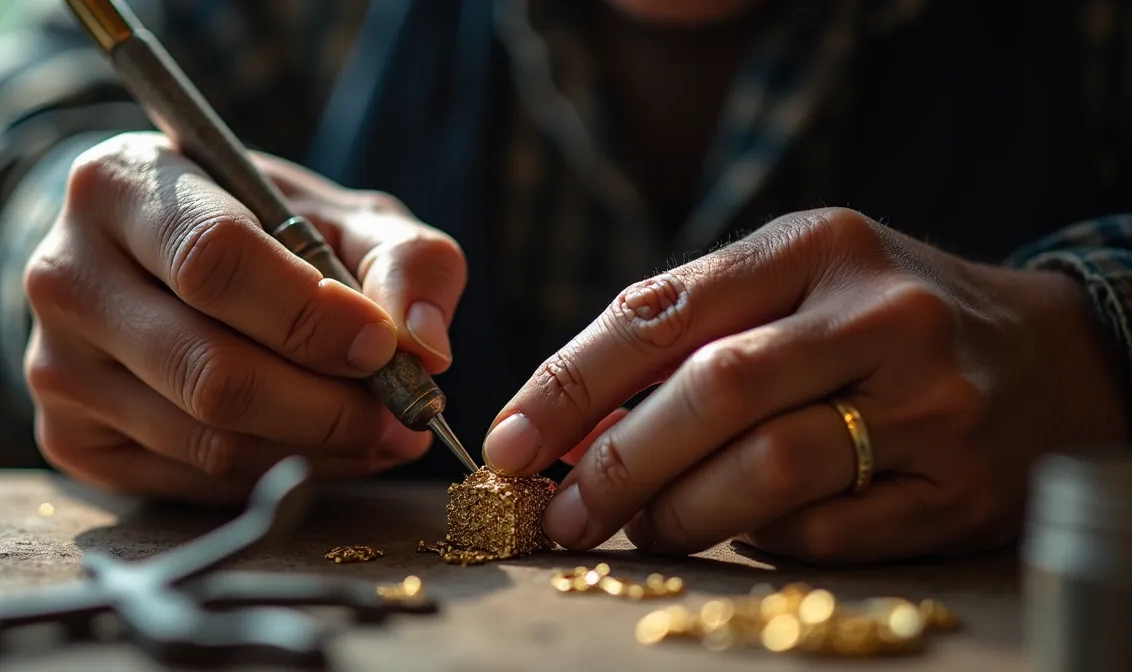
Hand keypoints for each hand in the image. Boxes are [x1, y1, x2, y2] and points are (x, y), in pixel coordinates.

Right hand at [23, 132, 464, 501]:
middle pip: (210, 370)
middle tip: (403, 417)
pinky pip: (191, 478)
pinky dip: (274, 473)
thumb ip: (402, 259)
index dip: (311, 317)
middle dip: (329, 406)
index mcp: (121, 185)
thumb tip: (425, 347)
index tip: (383, 347)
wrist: (153, 259)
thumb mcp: (339, 214)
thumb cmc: (258, 229)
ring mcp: (54, 364)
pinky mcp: (67, 437)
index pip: (216, 262)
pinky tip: (318, 448)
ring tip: (378, 432)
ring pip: (204, 438)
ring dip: (315, 450)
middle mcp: (63, 274)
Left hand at [483, 208, 1128, 562]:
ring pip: (768, 469)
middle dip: (613, 464)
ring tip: (639, 528)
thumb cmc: (880, 319)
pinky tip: (741, 532)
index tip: (508, 442)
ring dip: (679, 512)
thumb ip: (688, 337)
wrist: (1049, 357)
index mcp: (816, 245)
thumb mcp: (795, 285)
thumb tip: (567, 428)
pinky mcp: (958, 488)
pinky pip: (825, 529)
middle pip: (711, 392)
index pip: (661, 311)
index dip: (569, 383)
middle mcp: (877, 313)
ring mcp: (929, 401)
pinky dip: (760, 539)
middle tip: (559, 513)